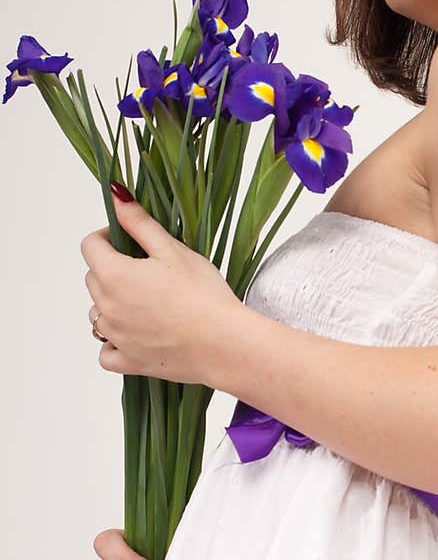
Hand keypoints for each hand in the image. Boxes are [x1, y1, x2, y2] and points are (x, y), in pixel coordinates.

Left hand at [81, 186, 242, 383]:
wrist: (225, 344)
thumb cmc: (204, 296)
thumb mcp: (173, 250)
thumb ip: (140, 223)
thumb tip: (116, 197)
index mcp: (114, 275)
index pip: (90, 246)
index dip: (107, 236)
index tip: (127, 239)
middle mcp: (107, 307)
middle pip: (93, 278)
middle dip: (112, 268)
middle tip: (147, 269)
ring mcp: (116, 337)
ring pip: (98, 314)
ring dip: (112, 304)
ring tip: (146, 302)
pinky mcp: (129, 361)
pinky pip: (106, 352)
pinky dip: (113, 343)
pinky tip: (134, 334)